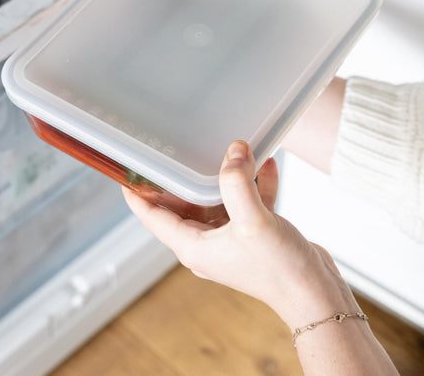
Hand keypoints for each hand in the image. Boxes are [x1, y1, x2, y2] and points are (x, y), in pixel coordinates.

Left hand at [123, 140, 352, 329]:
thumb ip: (238, 183)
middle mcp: (207, 244)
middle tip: (178, 149)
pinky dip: (254, 185)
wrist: (316, 295)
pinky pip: (246, 203)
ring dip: (226, 177)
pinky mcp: (252, 235)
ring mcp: (229, 240)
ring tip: (235, 151)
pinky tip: (267, 164)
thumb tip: (233, 150)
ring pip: (217, 200)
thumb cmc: (280, 270)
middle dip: (184, 177)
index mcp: (194, 246)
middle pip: (183, 205)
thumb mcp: (253, 221)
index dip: (137, 194)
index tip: (126, 170)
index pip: (153, 217)